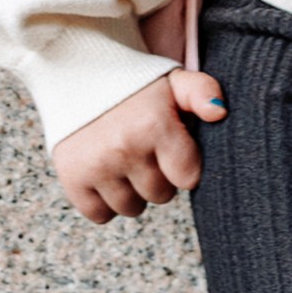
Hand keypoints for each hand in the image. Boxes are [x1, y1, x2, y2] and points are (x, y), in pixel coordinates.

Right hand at [49, 69, 227, 223]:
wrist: (75, 77)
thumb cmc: (133, 87)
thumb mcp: (172, 81)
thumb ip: (202, 91)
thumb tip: (219, 112)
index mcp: (155, 124)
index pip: (188, 178)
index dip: (182, 165)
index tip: (170, 148)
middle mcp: (125, 147)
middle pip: (161, 195)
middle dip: (158, 177)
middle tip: (144, 150)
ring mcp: (96, 165)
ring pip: (132, 208)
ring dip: (131, 191)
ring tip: (123, 161)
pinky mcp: (72, 178)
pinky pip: (100, 215)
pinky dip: (103, 201)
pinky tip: (103, 174)